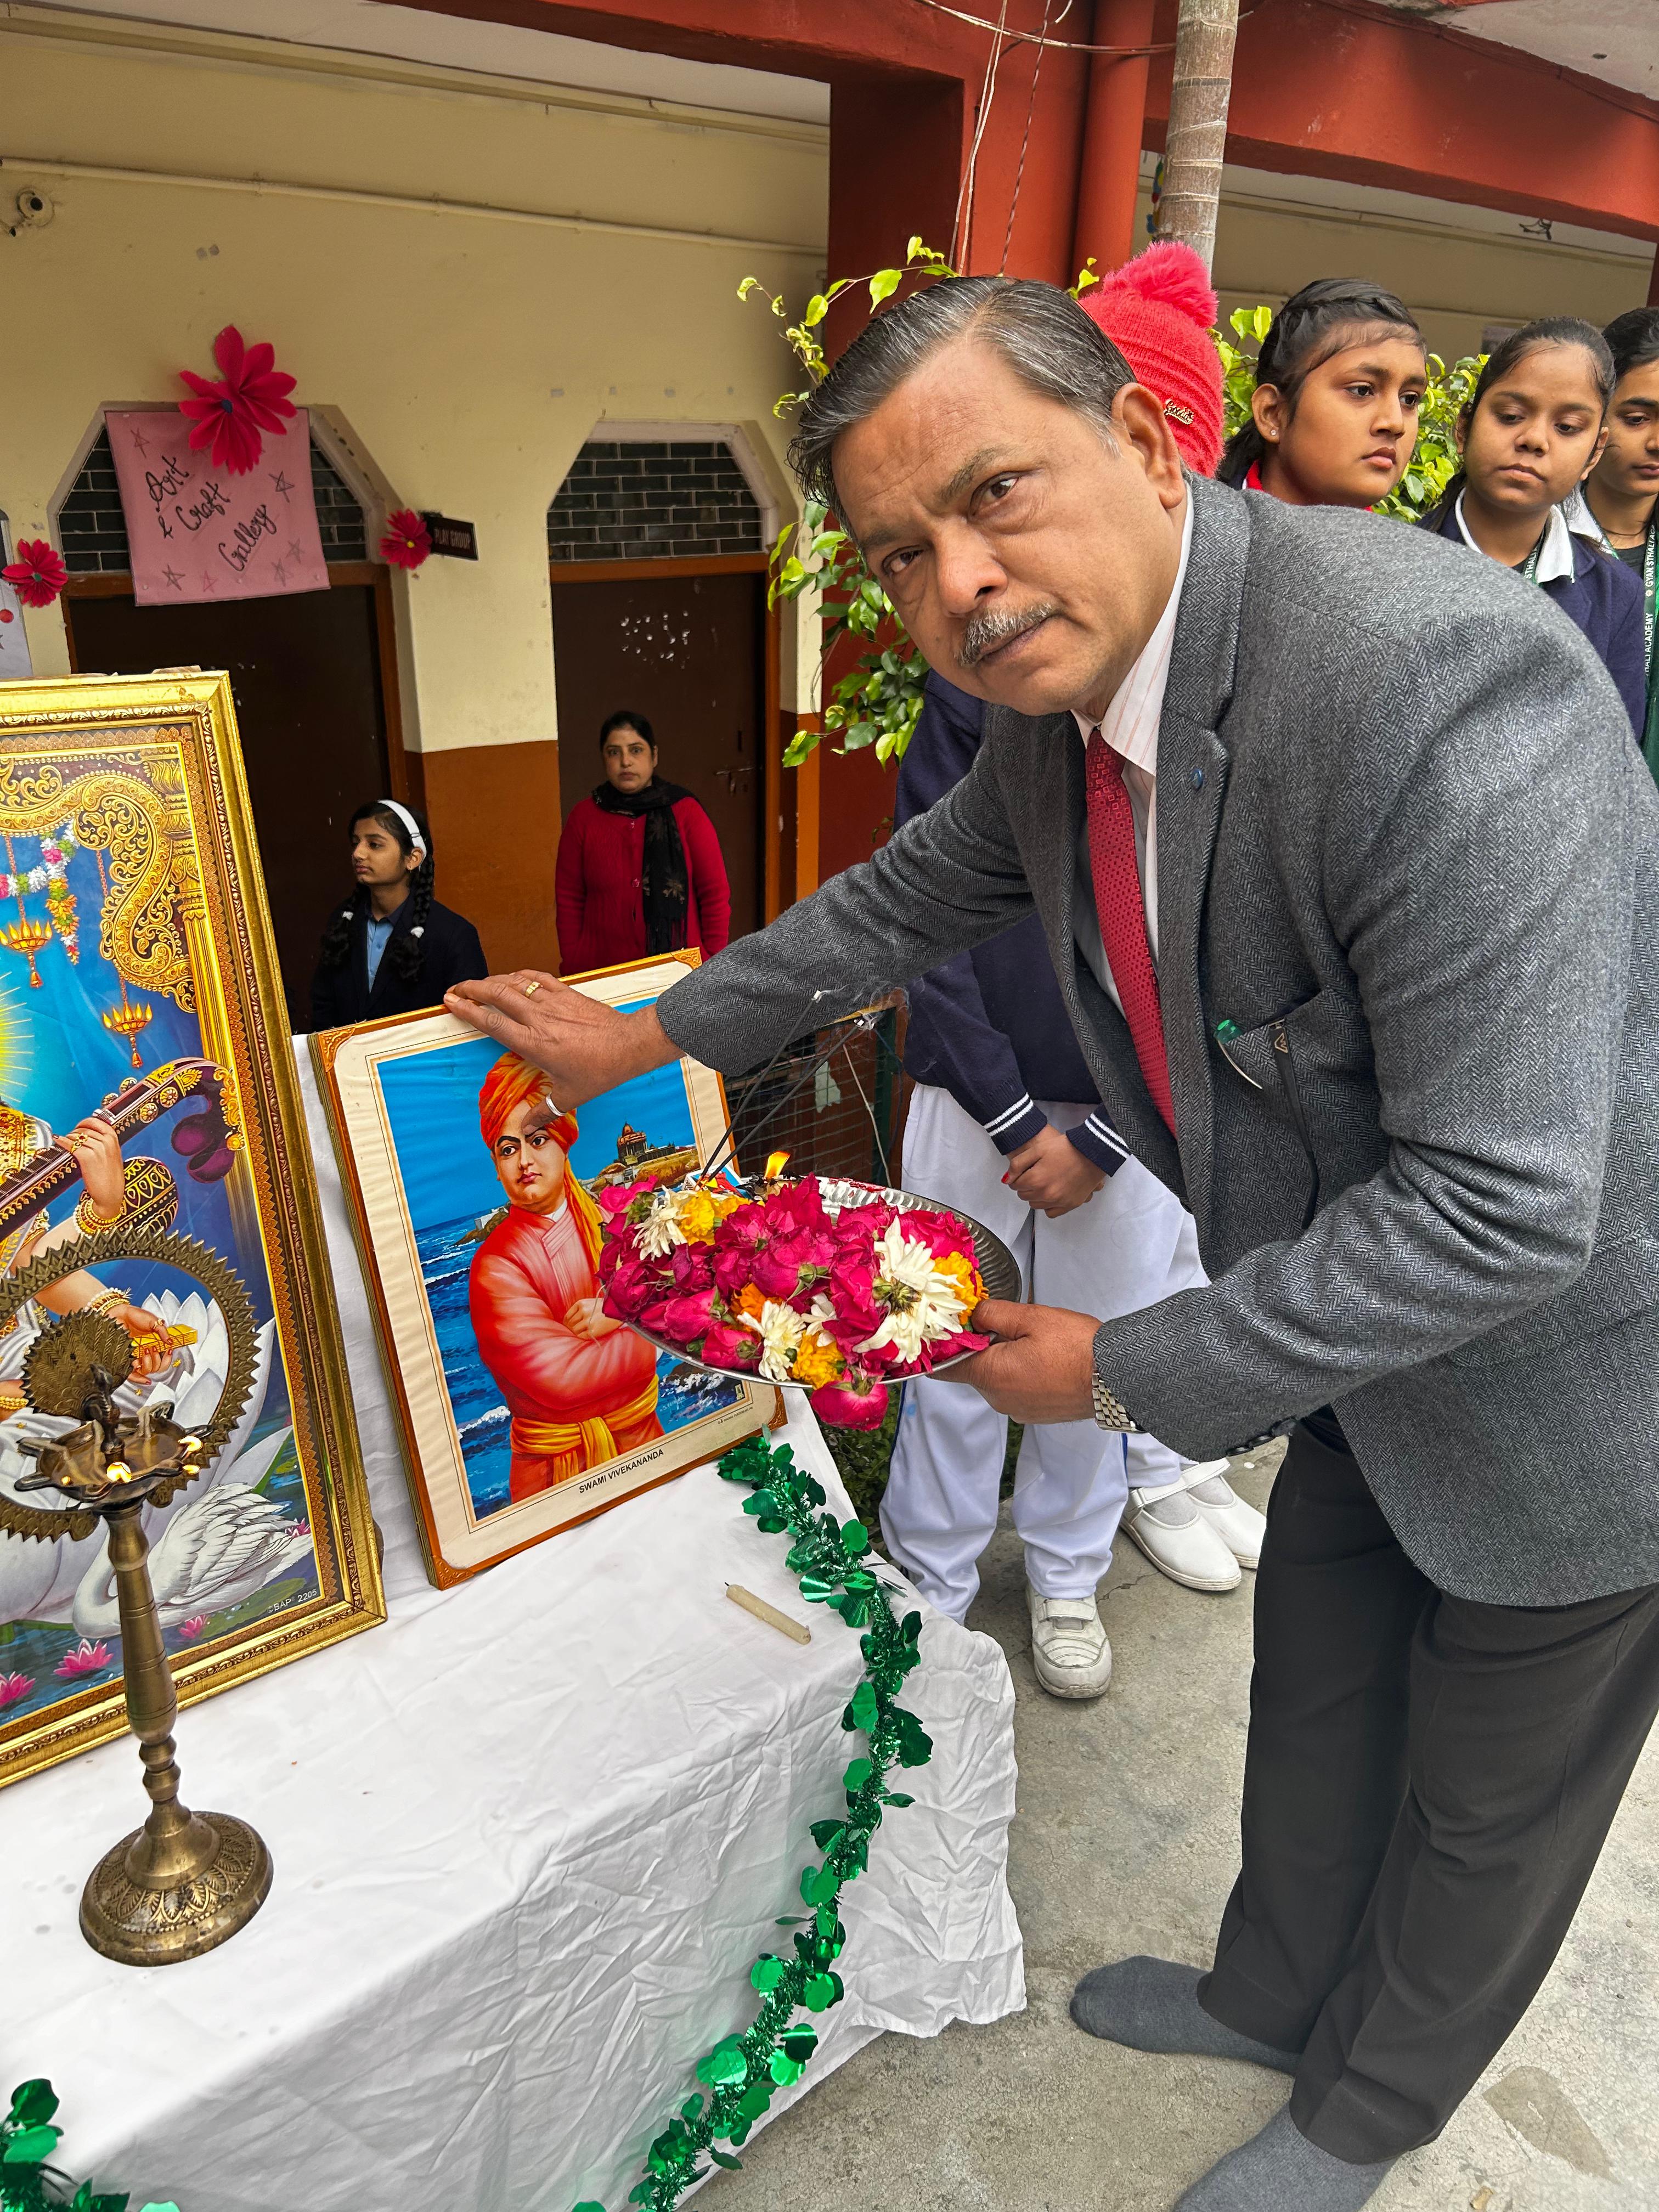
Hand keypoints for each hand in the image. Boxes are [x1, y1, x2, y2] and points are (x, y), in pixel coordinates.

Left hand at [62, 1112, 124, 1219]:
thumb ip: (104, 1144)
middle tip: (70, 1139)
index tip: (78, 1126)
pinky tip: (58, 1141)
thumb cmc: (111, 1178)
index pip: (96, 1122)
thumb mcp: (113, 1156)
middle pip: (84, 1129)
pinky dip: (62, 1142)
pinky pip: (70, 1145)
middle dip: (74, 1132)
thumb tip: (87, 1136)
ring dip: (68, 1138)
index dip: (84, 1123)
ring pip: (76, 1136)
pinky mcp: (87, 1157)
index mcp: (114, 1139)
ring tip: (65, 1144)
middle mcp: (106, 1141)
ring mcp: (97, 1148)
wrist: (110, 1195)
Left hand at [113, 1302, 173, 1378]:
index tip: (168, 1350)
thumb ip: (163, 1331)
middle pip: (156, 1367)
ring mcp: (136, 1356)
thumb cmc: (136, 1316)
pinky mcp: (125, 1358)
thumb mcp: (154, 1321)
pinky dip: (139, 1378)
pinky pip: (132, 1374)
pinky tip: (145, 1380)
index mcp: (154, 1345)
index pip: (164, 1359)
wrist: (120, 1313)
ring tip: (146, 1350)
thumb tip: (170, 1342)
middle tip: (154, 1347)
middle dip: (157, 1359)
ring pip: (146, 1370)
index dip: (168, 1358)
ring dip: (149, 1362)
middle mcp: (146, 1353)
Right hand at [445, 972, 675, 1107]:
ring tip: (477, 984)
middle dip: (471, 989)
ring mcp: (553, 1002)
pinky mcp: (567, 993)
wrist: (630, 1045)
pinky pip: (538, 978)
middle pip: (496, 994)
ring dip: (492, 980)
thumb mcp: (569, 1096)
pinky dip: (521, 975)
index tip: (450, 1002)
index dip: (467, 1010)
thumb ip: (543, 1112)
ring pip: (514, 983)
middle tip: (455, 989)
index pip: (490, 1022)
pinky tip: (513, 977)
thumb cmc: (601, 1071)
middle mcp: (538, 1018)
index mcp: (533, 1043)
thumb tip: (526, 1130)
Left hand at [566, 1295, 619, 1343]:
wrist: (620, 1310)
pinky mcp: (593, 1330)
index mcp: (581, 1304)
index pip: (567, 1317)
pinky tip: (587, 1334)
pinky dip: (582, 1336)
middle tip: (575, 1331)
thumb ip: (580, 1309)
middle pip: (570, 1324)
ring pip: (575, 1331)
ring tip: (582, 1333)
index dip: (567, 1323)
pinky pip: (582, 1336)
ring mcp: (588, 1321)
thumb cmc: (605, 1307)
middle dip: (571, 1329)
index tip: (569, 1326)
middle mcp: (583, 1312)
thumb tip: (570, 1321)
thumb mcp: (591, 1303)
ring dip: (577, 1333)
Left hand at [942, 1297, 1099, 1421]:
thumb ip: (993, 1314)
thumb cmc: (1076, 1347)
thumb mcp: (1030, 1317)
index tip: (946, 1331)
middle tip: (1006, 1324)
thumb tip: (973, 1317)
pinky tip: (1045, 1360)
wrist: (1116, 1378)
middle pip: (975, 1370)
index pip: (943, 1369)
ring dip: (1005, 1361)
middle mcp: (998, 1399)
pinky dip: (1023, 1375)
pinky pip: (1017, 1391)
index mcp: (991, 1375)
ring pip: (997, 1380)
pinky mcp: (1036, 1414)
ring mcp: (1018, 1410)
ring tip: (1034, 1342)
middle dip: (984, 1348)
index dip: (941, 1348)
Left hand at [1003, 1125, 1105, 1218]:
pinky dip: (1048, 1205)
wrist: (1091, 1152)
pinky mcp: (1070, 1204)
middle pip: (1024, 1196)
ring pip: (1035, 1205)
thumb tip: (1007, 1180)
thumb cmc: (1065, 1148)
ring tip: (1044, 1183)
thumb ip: (1017, 1164)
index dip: (1018, 1177)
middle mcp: (1046, 1194)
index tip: (1024, 1172)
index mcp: (1035, 1179)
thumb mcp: (1037, 1149)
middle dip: (1026, 1186)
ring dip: (1035, 1196)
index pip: (1015, 1185)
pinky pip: (1051, 1213)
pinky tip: (1052, 1194)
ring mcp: (1059, 1201)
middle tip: (1035, 1175)